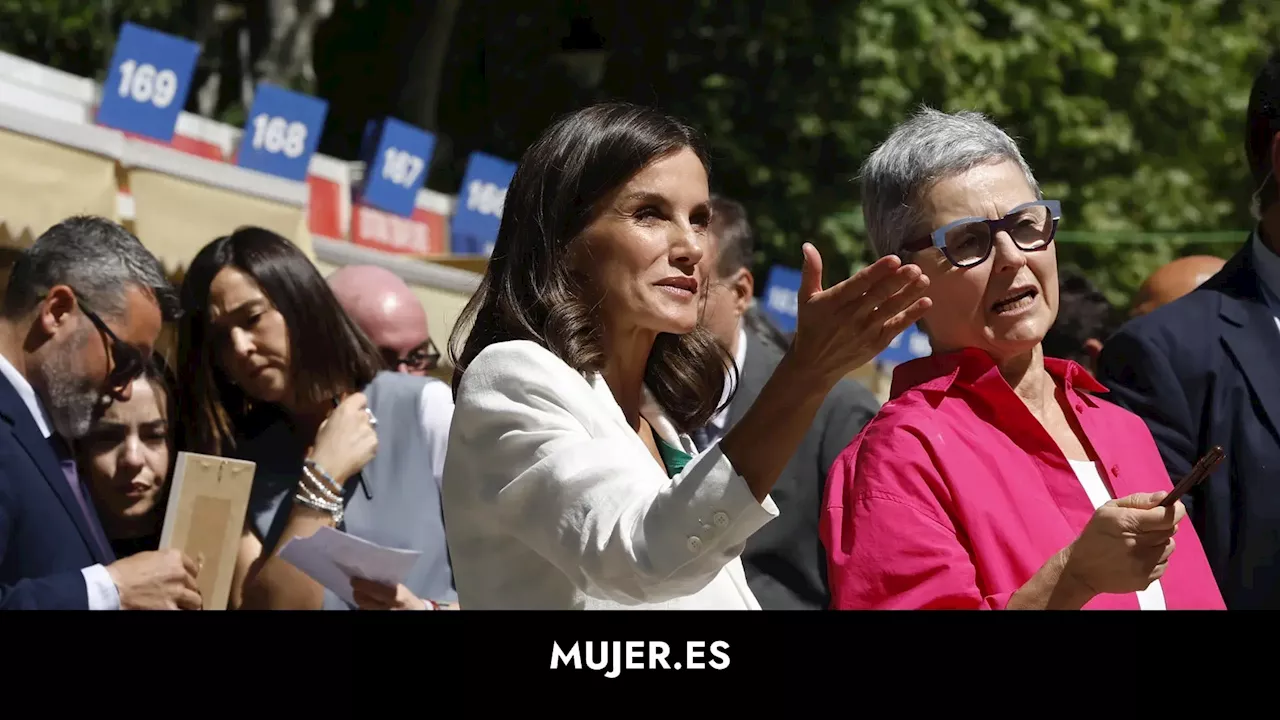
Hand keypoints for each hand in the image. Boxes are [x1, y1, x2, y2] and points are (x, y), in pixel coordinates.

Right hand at [106, 549, 202, 609]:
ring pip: (195, 600)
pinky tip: (174, 610)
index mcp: (175, 558)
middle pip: (193, 584)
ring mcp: (177, 592)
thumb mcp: (148, 557)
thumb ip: (165, 562)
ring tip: (180, 605)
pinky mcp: (170, 608)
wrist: (113, 587)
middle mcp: (180, 573)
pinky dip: (180, 611)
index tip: (184, 581)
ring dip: (188, 603)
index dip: (188, 575)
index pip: (193, 568)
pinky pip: (184, 613)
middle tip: (178, 594)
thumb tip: (170, 568)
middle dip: (187, 589)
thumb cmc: (124, 571)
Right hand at [310, 392, 378, 486]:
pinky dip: (367, 445)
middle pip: (365, 414)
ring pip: (370, 428)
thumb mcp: (325, 425)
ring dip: (364, 433)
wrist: (328, 467)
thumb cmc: (323, 445)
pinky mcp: (375, 443)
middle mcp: (361, 417)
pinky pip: (372, 441)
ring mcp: (370, 430)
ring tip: (354, 445)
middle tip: (352, 431)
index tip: (354, 411)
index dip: (358, 404)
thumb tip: (344, 412)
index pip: (361, 397)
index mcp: (347, 409)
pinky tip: (358, 452)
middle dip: (360, 420)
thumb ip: (337, 415)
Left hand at [351, 578, 428, 609]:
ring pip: (361, 607)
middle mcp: (387, 607)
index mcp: (394, 594)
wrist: (416, 613)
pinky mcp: (378, 618)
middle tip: (357, 588)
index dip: (358, 583)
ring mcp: (381, 615)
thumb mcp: (400, 589)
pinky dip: (364, 608)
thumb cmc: (408, 599)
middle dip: (357, 592)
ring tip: (364, 596)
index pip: (369, 588)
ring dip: (360, 601)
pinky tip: (368, 605)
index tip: (354, 579)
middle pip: (361, 599)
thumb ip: (385, 585)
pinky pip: (365, 613)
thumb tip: (367, 578)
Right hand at [788, 244, 931, 386]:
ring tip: (924, 280)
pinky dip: (911, 315)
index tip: (894, 259)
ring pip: (891, 309)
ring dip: (909, 294)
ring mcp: (865, 331)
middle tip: (915, 268)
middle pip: (879, 295)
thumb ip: (811, 271)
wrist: (814, 365)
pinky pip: (897, 327)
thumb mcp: (806, 298)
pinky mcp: (876, 343)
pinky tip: (926, 302)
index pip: (859, 283)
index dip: (878, 271)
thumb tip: (807, 245)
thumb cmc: (810, 325)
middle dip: (898, 281)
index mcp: (835, 301)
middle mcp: (851, 316)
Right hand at [1063, 491, 1183, 596]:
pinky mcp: (1146, 580)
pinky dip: (1156, 558)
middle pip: (1170, 531)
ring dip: (1159, 543)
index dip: (1174, 510)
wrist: (1082, 569)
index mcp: (1129, 524)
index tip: (1173, 507)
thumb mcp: (1108, 510)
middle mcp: (1139, 545)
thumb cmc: (1095, 535)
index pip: (1167, 517)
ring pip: (1169, 547)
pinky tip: (1138, 557)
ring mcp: (1144, 565)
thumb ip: (1138, 500)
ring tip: (1140, 543)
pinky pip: (1164, 564)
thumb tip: (1164, 497)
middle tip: (1144, 527)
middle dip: (1162, 525)